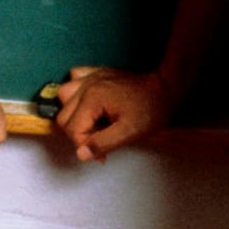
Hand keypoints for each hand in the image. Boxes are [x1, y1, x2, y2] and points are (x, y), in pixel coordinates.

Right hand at [55, 66, 171, 161]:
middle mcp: (87, 85)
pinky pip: (75, 76)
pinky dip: (75, 90)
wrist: (165, 89)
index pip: (73, 129)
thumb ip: (102, 143)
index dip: (85, 146)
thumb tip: (80, 154)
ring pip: (64, 95)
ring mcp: (91, 76)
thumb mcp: (129, 133)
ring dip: (72, 113)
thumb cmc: (149, 111)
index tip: (101, 156)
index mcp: (93, 98)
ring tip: (90, 124)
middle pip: (64, 115)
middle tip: (98, 142)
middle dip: (78, 134)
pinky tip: (86, 101)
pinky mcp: (97, 72)